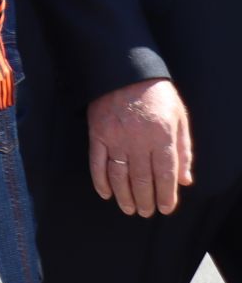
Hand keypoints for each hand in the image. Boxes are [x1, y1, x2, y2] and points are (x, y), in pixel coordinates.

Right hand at [88, 78, 193, 215]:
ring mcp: (114, 137)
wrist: (123, 70)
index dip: (166, 195)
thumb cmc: (156, 93)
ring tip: (129, 209)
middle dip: (145, 200)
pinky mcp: (97, 133)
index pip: (165, 174)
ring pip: (119, 175)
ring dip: (124, 196)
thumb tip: (185, 180)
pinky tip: (105, 193)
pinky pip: (97, 162)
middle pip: (141, 178)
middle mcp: (137, 139)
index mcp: (161, 136)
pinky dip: (100, 180)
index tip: (166, 208)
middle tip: (147, 213)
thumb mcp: (179, 117)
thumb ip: (183, 149)